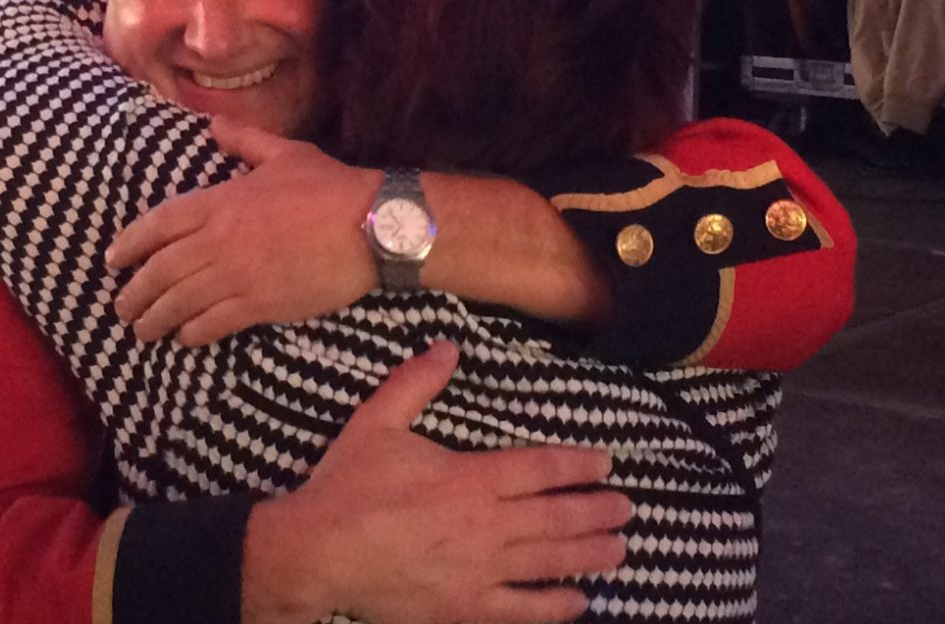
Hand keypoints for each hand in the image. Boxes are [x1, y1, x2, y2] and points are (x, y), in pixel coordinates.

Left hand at [106, 116, 377, 344]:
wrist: (369, 226)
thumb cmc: (328, 186)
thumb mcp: (283, 152)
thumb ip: (243, 140)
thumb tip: (214, 125)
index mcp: (219, 202)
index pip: (158, 225)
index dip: (130, 244)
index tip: (112, 259)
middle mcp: (218, 241)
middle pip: (161, 270)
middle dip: (135, 292)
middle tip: (122, 307)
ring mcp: (237, 275)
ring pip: (180, 302)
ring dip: (156, 318)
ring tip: (142, 330)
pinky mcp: (260, 305)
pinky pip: (214, 323)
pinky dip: (193, 333)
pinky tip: (184, 339)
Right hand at [245, 344, 629, 623]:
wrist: (318, 552)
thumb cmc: (347, 486)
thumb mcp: (377, 422)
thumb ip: (415, 383)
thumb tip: (447, 346)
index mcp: (469, 478)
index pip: (539, 468)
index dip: (577, 465)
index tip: (604, 463)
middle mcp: (485, 525)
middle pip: (556, 516)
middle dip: (596, 510)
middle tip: (626, 507)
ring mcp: (480, 571)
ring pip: (549, 562)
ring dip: (589, 554)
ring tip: (619, 549)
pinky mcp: (465, 606)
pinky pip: (523, 609)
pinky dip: (555, 606)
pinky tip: (579, 602)